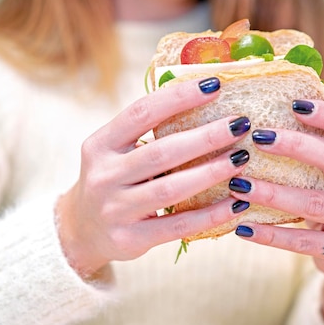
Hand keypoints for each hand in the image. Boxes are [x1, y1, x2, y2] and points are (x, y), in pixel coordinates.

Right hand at [56, 77, 251, 277]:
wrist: (81, 231)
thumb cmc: (114, 180)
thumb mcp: (117, 151)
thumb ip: (148, 130)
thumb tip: (206, 97)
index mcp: (100, 144)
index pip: (142, 112)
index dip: (179, 97)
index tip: (215, 85)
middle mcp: (104, 175)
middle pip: (161, 152)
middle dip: (205, 137)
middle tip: (239, 125)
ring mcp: (115, 210)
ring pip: (170, 189)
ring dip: (211, 173)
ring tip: (241, 159)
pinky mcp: (130, 239)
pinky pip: (178, 226)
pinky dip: (211, 215)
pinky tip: (237, 204)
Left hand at [227, 99, 323, 324]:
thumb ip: (317, 147)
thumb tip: (271, 108)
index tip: (294, 103)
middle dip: (296, 146)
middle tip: (258, 137)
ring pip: (313, 204)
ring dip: (272, 193)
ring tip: (238, 184)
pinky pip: (302, 241)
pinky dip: (270, 234)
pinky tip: (242, 227)